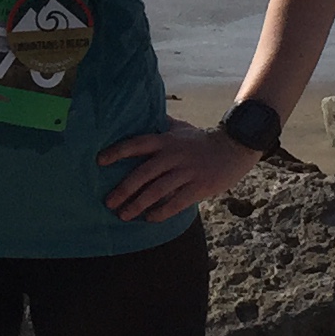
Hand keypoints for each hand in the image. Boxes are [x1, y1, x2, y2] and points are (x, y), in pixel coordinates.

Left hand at [97, 120, 259, 222]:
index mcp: (166, 140)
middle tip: (109, 202)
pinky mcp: (199, 186)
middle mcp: (173, 155)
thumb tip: (139, 117)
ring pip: (157, 190)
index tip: (100, 161)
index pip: (137, 144)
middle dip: (124, 189)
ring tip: (124, 215)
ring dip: (138, 204)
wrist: (234, 147)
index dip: (117, 152)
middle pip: (143, 173)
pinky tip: (150, 218)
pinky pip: (176, 202)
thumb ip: (160, 125)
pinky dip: (161, 212)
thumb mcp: (180, 128)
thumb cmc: (202, 140)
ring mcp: (187, 171)